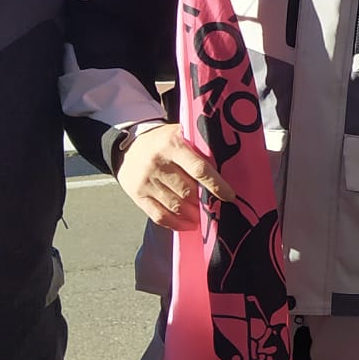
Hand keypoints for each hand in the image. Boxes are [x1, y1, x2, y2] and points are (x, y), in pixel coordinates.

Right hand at [115, 124, 234, 230]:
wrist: (129, 145)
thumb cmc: (163, 141)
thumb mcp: (180, 134)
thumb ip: (198, 147)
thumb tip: (227, 164)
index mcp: (173, 145)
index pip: (198, 169)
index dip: (216, 185)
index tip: (229, 196)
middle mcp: (158, 163)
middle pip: (187, 191)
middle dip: (203, 202)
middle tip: (215, 207)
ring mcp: (146, 181)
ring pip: (175, 206)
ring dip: (192, 215)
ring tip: (202, 217)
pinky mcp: (137, 195)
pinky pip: (159, 216)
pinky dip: (176, 224)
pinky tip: (188, 225)